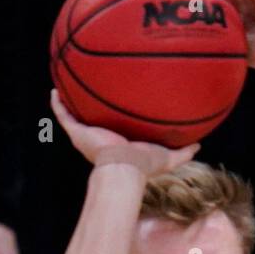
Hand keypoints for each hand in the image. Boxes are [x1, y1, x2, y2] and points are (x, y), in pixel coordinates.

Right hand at [50, 89, 199, 175]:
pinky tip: (54, 90)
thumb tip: (199, 145)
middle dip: (91, 108)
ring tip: (67, 85)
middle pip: (93, 120)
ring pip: (75, 116)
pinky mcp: (78, 133)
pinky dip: (58, 104)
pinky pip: (63, 116)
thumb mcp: (167, 157)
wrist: (125, 168)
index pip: (114, 128)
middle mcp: (100, 139)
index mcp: (117, 143)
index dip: (113, 118)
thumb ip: (183, 152)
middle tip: (92, 90)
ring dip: (70, 103)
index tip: (115, 104)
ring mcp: (87, 135)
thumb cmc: (144, 166)